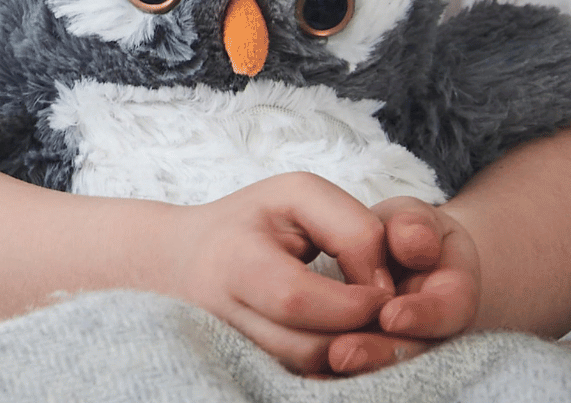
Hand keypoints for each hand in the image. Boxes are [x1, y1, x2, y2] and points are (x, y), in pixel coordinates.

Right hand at [162, 172, 393, 374]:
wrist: (184, 260)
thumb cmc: (249, 220)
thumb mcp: (298, 195)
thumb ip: (349, 229)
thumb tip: (381, 286)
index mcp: (236, 261)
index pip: (296, 297)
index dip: (353, 300)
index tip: (384, 288)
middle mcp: (225, 315)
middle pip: (305, 347)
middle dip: (360, 331)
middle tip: (386, 310)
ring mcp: (231, 349)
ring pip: (305, 370)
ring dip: (350, 349)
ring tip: (366, 319)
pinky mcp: (244, 367)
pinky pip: (300, 376)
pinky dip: (329, 360)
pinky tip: (343, 333)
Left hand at [326, 195, 480, 374]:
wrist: (399, 259)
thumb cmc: (405, 235)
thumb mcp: (413, 219)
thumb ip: (415, 226)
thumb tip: (415, 244)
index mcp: (455, 292)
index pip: (449, 310)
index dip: (423, 316)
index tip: (390, 315)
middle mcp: (436, 332)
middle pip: (414, 350)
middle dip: (379, 352)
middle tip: (343, 352)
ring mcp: (406, 349)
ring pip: (385, 367)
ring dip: (357, 365)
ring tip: (327, 359)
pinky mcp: (373, 358)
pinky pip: (358, 372)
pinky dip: (335, 373)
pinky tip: (312, 373)